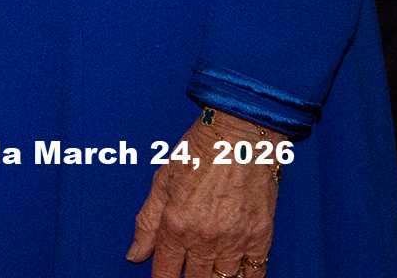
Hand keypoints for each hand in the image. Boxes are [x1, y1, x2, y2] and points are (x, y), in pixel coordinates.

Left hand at [126, 112, 281, 277]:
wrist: (241, 132)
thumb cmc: (201, 150)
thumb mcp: (163, 181)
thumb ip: (147, 223)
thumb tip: (134, 255)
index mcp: (177, 224)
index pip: (165, 273)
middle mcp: (205, 238)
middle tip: (188, 272)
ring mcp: (235, 239)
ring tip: (209, 272)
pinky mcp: (261, 236)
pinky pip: (255, 273)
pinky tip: (236, 274)